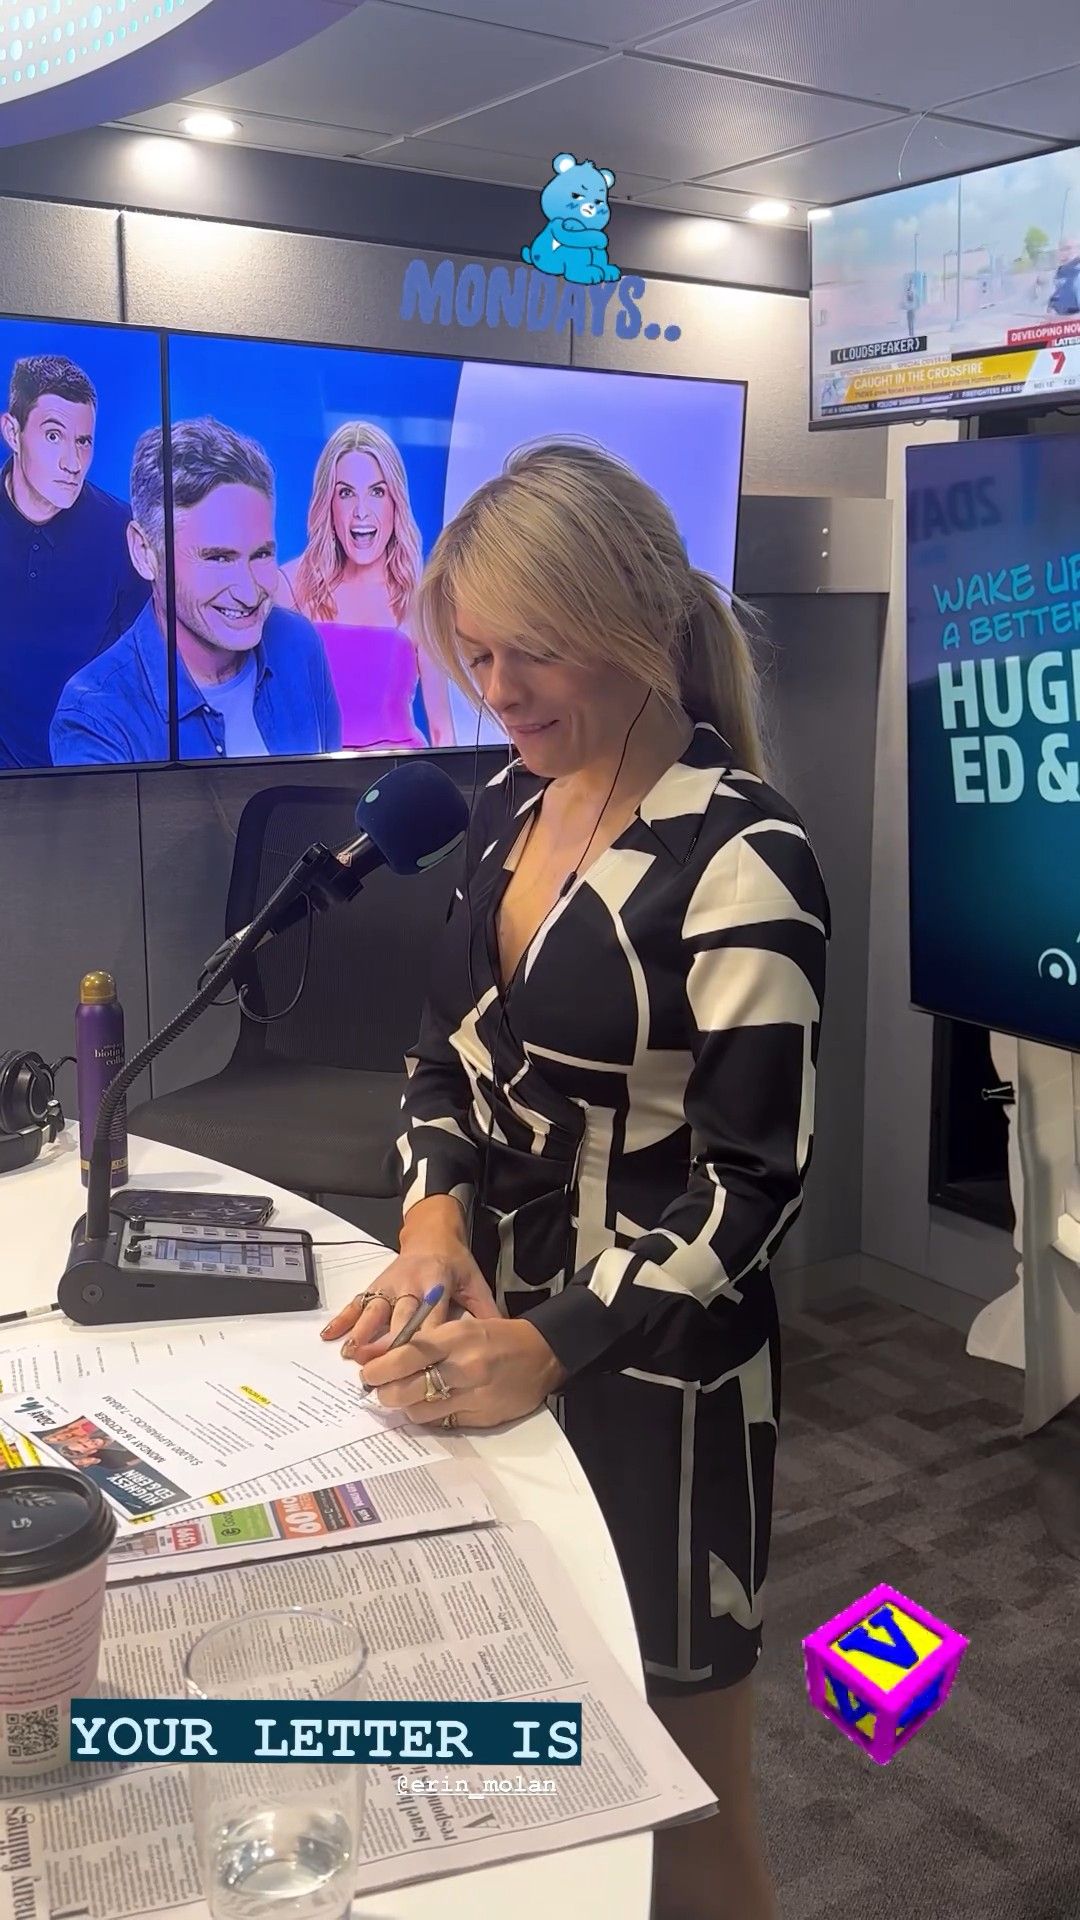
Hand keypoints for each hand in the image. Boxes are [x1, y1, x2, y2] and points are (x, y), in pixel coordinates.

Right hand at [320, 1242, 497, 1360]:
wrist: (431, 1233)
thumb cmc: (455, 1264)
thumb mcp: (475, 1282)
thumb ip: (485, 1310)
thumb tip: (502, 1339)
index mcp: (438, 1283)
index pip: (432, 1316)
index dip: (425, 1341)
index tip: (419, 1367)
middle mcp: (411, 1284)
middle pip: (399, 1317)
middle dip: (388, 1344)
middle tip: (378, 1371)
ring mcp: (390, 1284)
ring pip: (374, 1310)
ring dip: (361, 1333)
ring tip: (351, 1356)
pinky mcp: (375, 1284)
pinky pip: (356, 1302)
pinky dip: (342, 1319)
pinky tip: (329, 1336)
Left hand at [357, 1316, 566, 1428]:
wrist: (542, 1356)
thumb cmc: (497, 1337)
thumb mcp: (462, 1326)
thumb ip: (425, 1341)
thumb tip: (381, 1356)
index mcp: (458, 1337)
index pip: (408, 1354)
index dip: (381, 1366)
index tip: (367, 1372)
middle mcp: (465, 1367)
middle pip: (406, 1389)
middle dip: (385, 1392)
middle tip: (380, 1388)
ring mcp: (473, 1396)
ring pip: (419, 1412)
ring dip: (405, 1406)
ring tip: (405, 1396)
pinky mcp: (480, 1418)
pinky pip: (441, 1423)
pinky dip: (430, 1415)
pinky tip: (432, 1404)